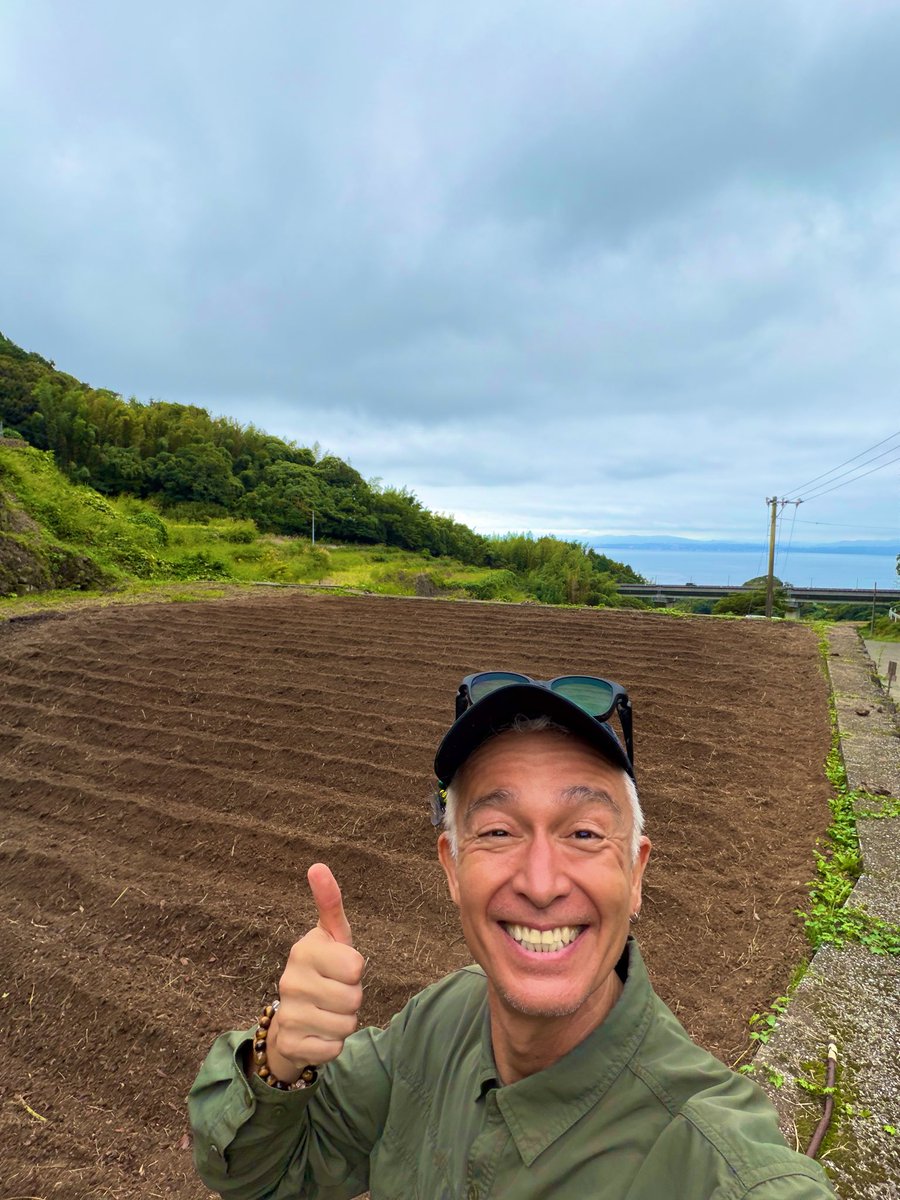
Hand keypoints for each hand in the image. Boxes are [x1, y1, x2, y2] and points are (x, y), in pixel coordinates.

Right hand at [266, 863, 363, 1077]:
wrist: (291, 1020)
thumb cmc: (322, 971)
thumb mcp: (332, 937)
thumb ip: (330, 903)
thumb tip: (317, 866)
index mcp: (304, 949)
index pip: (356, 966)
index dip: (355, 971)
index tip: (340, 968)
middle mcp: (290, 979)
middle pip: (354, 997)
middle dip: (352, 999)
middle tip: (335, 993)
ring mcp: (288, 1012)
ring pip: (346, 1024)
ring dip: (344, 1023)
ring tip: (327, 1013)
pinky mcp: (291, 1043)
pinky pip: (334, 1049)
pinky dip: (333, 1045)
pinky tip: (318, 1034)